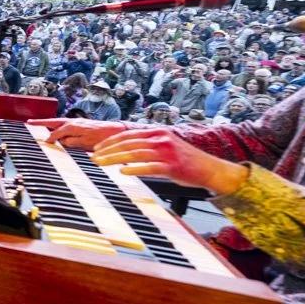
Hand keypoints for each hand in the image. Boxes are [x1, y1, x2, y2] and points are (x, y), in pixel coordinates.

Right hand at [28, 117, 126, 149]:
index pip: (55, 132)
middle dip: (41, 122)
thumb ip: (71, 141)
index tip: (45, 143)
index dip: (50, 138)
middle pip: (53, 121)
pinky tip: (56, 128)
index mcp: (72, 126)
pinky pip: (65, 123)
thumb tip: (60, 141)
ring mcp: (77, 121)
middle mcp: (73, 121)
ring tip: (38, 124)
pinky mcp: (81, 123)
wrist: (116, 131)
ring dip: (48, 122)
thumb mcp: (85, 143)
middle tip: (29, 122)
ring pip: (59, 121)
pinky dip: (57, 125)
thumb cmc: (102, 137)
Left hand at [90, 129, 247, 194]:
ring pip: (134, 154)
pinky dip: (134, 168)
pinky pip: (149, 167)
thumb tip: (124, 150)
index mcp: (158, 132)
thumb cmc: (186, 161)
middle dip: (107, 150)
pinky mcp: (172, 166)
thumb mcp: (165, 146)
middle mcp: (161, 139)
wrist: (211, 169)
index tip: (96, 148)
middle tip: (93, 158)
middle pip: (127, 144)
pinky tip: (122, 171)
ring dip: (114, 159)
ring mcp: (167, 152)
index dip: (110, 142)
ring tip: (100, 163)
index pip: (127, 135)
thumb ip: (147, 146)